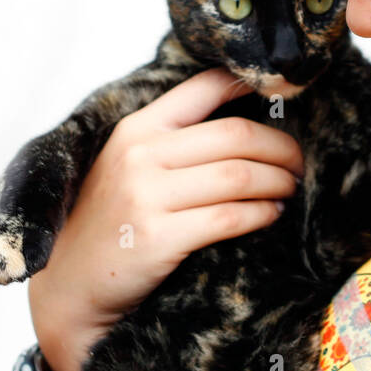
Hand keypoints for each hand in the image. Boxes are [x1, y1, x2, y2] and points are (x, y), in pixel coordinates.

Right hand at [27, 67, 303, 370]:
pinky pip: (231, 216)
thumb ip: (173, 139)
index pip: (203, 88)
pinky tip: (272, 214)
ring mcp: (147, 196)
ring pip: (239, 175)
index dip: (249, 85)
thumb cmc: (111, 222)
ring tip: (290, 188)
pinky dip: (262, 213)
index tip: (283, 94)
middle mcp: (140, 155)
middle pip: (236, 136)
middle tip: (298, 162)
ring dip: (278, 181)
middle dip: (281, 147)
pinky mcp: (160, 237)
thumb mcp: (127, 165)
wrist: (71, 286)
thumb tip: (245, 119)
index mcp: (136, 129)